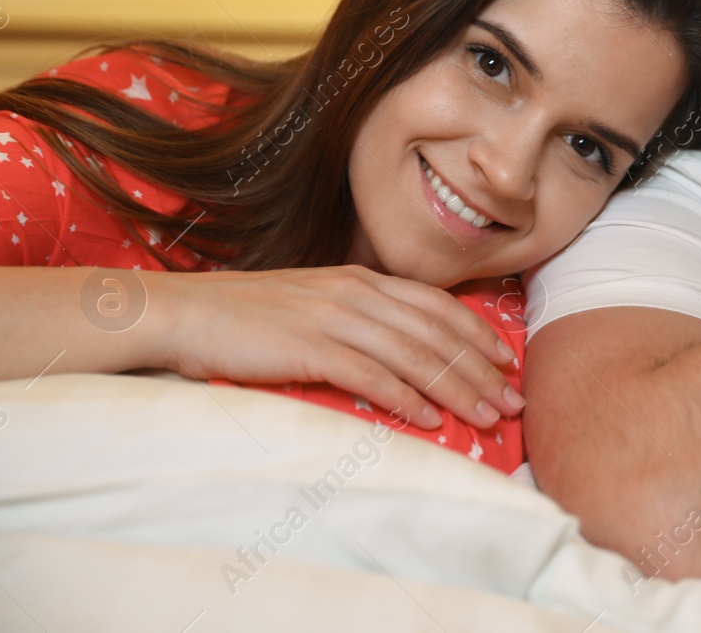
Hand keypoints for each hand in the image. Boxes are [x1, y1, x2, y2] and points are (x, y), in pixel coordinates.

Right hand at [151, 265, 522, 429]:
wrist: (186, 312)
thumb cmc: (247, 315)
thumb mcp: (313, 303)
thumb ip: (356, 316)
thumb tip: (395, 346)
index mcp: (361, 279)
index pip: (437, 305)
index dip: (477, 333)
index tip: (507, 361)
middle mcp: (357, 293)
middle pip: (437, 334)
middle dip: (482, 370)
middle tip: (514, 401)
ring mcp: (335, 318)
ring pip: (415, 355)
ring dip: (457, 389)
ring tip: (488, 417)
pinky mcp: (311, 347)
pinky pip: (372, 375)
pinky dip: (407, 398)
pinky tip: (432, 420)